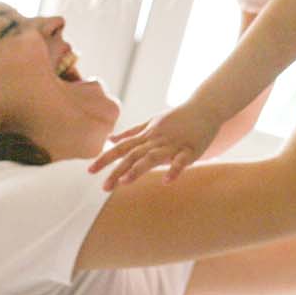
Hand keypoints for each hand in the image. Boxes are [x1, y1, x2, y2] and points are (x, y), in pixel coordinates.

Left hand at [90, 100, 222, 188]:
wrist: (205, 107)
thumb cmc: (178, 117)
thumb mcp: (151, 123)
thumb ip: (131, 133)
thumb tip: (110, 139)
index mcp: (146, 135)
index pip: (121, 148)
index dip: (105, 158)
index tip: (90, 170)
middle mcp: (156, 140)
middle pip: (133, 155)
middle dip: (117, 170)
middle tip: (104, 187)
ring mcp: (173, 144)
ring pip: (153, 157)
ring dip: (138, 169)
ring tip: (125, 182)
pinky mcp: (190, 149)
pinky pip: (181, 161)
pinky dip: (174, 170)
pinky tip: (166, 181)